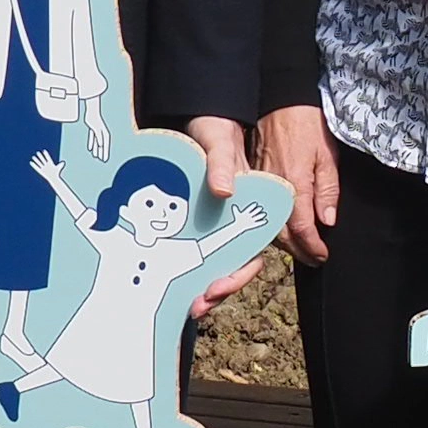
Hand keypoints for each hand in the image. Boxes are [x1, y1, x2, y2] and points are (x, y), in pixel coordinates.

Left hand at [181, 116, 258, 312]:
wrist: (201, 121)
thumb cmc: (214, 130)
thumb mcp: (218, 143)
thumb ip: (221, 164)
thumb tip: (224, 191)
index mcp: (249, 208)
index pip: (252, 251)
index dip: (239, 274)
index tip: (217, 287)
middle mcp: (234, 221)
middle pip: (234, 265)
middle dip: (219, 290)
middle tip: (197, 306)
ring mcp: (215, 223)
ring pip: (216, 265)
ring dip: (205, 287)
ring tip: (188, 306)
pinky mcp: (198, 221)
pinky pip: (196, 251)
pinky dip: (188, 269)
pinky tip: (174, 284)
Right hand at [254, 105, 341, 265]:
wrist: (281, 98)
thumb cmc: (309, 124)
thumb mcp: (328, 155)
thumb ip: (328, 189)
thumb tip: (327, 220)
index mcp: (295, 183)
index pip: (302, 227)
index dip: (313, 246)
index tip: (322, 256)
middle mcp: (274, 187)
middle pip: (282, 232)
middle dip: (298, 251)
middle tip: (313, 259)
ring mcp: (261, 182)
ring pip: (268, 221)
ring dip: (284, 241)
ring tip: (300, 249)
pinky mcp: (253, 175)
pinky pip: (261, 207)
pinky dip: (272, 223)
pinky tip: (281, 227)